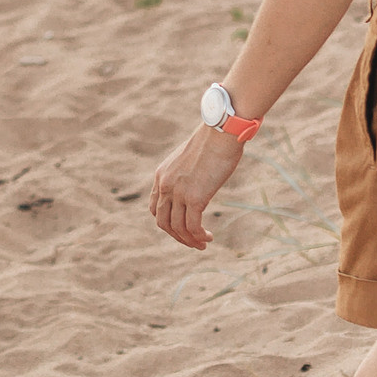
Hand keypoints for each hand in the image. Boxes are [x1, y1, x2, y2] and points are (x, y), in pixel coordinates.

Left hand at [149, 121, 243, 249]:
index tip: (182, 228)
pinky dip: (199, 237)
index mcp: (161, 175)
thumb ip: (185, 175)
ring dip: (189, 240)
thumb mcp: (190, 160)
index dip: (167, 223)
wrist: (221, 133)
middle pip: (162, 222)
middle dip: (177, 236)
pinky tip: (208, 238)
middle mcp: (165, 185)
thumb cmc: (212, 143)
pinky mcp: (194, 198)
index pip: (155, 208)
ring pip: (177, 228)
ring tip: (203, 244)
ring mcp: (178, 192)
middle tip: (193, 242)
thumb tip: (195, 185)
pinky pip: (192, 227)